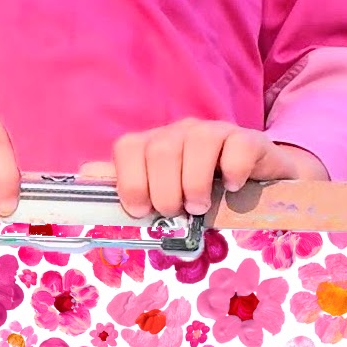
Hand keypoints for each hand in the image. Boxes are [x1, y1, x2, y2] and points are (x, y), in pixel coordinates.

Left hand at [78, 119, 324, 219]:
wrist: (261, 186)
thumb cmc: (206, 193)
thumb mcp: (164, 193)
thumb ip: (126, 184)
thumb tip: (84, 175)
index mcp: (155, 146)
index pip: (128, 147)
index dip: (128, 180)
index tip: (140, 210)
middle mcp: (181, 133)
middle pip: (160, 149)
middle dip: (163, 189)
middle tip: (176, 213)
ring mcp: (216, 133)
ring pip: (196, 142)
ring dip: (194, 182)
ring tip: (200, 207)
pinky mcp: (249, 140)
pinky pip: (236, 146)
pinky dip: (232, 170)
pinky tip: (232, 188)